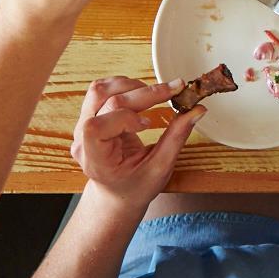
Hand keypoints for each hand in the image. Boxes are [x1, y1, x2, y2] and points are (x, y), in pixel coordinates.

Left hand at [70, 76, 203, 205]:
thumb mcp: (160, 168)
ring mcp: (81, 126)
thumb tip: (196, 110)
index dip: (124, 117)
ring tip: (154, 94)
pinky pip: (101, 90)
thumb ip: (177, 137)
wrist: (117, 192)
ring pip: (100, 89)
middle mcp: (82, 140)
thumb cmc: (136, 186)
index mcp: (95, 160)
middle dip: (143, 93)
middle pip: (106, 101)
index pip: (96, 127)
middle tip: (174, 90)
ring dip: (130, 85)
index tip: (149, 123)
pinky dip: (124, 86)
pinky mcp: (89, 115)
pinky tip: (140, 95)